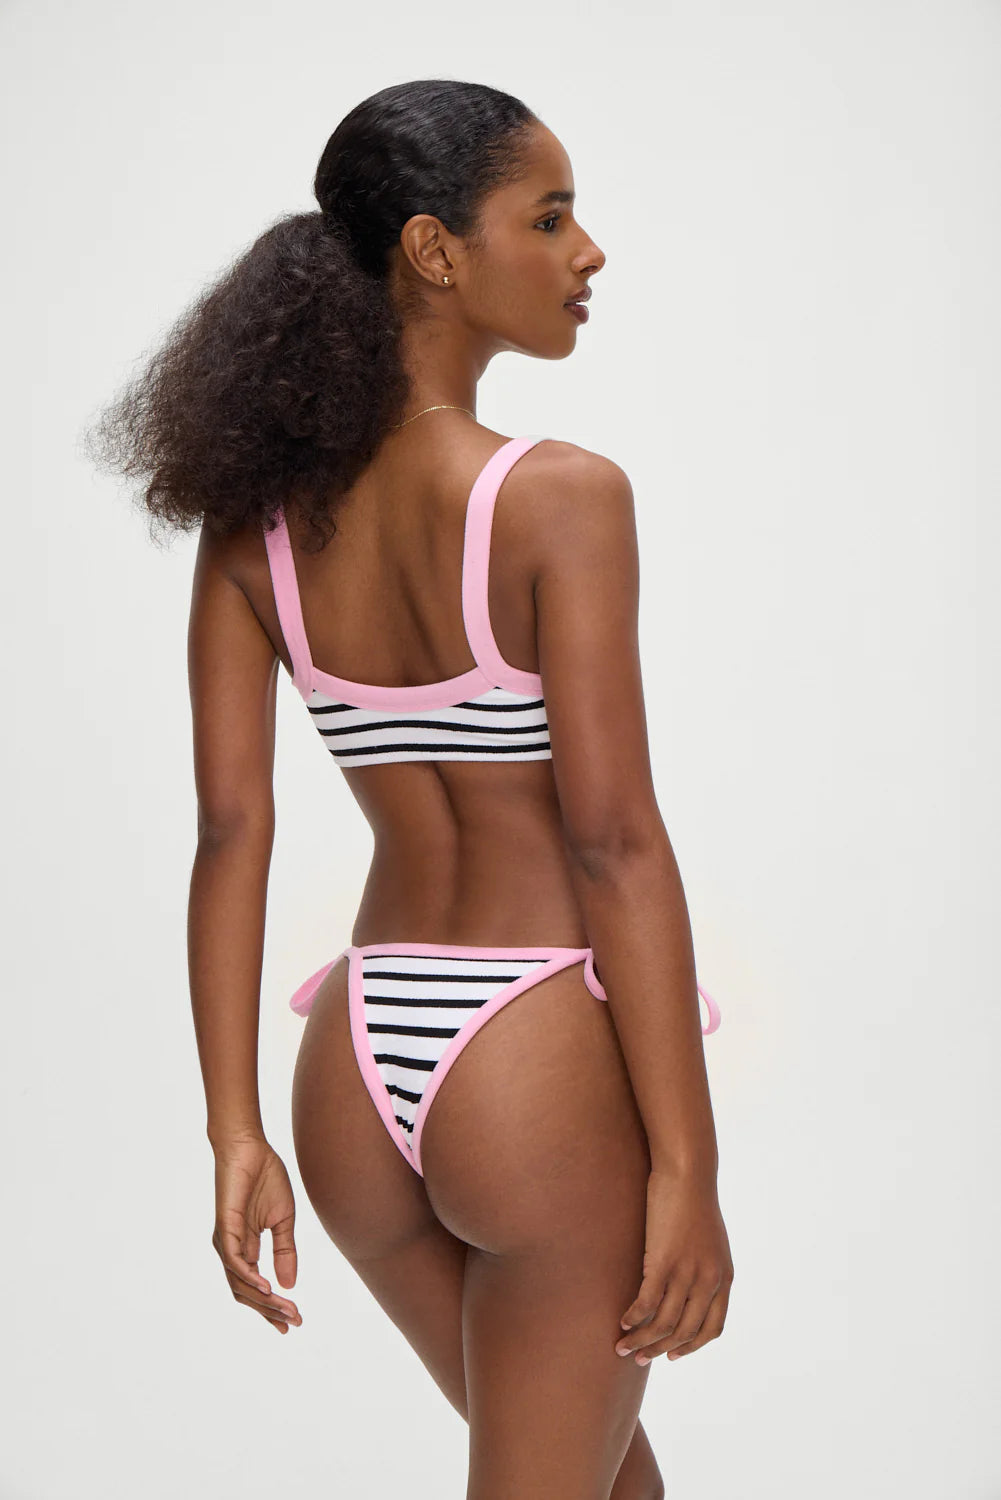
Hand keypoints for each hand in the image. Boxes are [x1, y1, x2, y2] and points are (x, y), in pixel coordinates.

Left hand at [211, 1135, 301, 1333]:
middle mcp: (232, 1250)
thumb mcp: (283, 1220)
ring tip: (286, 1309)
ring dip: (263, 1300)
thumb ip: (285, 1251)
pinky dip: (249, 1278)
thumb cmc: (265, 1178)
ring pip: (239, 1283)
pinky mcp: (225, 1228)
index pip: (256, 1288)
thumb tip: (289, 1284)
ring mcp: (226, 1241)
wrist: (250, 1148)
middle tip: (295, 1321)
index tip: (293, 1323)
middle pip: (246, 1293)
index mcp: (245, 1249)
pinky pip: (234, 1262)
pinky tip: (267, 1287)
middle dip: (271, 1311)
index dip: (272, 1308)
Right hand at [615, 1165, 731, 1365]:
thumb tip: (689, 1284)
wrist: (688, 1174)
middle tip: (640, 1358)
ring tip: (622, 1346)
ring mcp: (687, 1274)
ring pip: (663, 1324)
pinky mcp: (664, 1263)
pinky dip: (633, 1318)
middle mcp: (709, 1282)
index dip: (691, 1346)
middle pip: (685, 1332)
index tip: (672, 1355)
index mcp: (724, 1278)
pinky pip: (647, 1304)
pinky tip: (622, 1321)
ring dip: (642, 1340)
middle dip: (660, 1350)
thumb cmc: (694, 1201)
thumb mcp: (710, 1241)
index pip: (712, 1328)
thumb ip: (705, 1267)